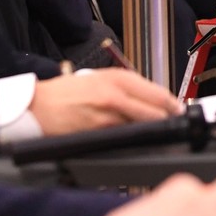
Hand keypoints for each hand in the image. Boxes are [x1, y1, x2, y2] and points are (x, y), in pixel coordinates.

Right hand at [27, 69, 181, 135]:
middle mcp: (115, 94)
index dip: (171, 104)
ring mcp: (108, 115)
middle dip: (166, 119)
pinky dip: (130, 138)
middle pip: (155, 110)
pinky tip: (129, 138)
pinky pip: (124, 137)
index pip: (156, 92)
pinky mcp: (98, 133)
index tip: (178, 110)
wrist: (37, 106)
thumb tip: (149, 99)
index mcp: (116, 78)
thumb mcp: (97, 79)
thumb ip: (123, 87)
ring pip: (142, 125)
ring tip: (152, 131)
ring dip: (150, 130)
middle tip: (172, 123)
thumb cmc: (64, 93)